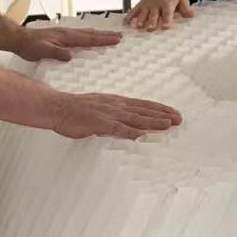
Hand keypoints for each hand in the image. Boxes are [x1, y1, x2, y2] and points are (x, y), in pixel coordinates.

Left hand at [14, 26, 122, 62]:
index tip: (117, 40)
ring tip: (109, 35)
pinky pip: (79, 35)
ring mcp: (64, 33)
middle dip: (106, 35)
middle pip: (91, 34)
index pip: (89, 39)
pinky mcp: (60, 36)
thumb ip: (57, 53)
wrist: (18, 38)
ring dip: (99, 34)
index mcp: (67, 37)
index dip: (104, 40)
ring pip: (86, 33)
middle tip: (120, 36)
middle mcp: (67, 33)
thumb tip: (71, 56)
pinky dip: (88, 35)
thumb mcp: (43, 51)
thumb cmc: (30, 46)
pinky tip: (88, 38)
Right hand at [52, 92, 182, 140]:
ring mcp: (108, 114)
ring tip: (168, 124)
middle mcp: (116, 106)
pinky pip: (118, 129)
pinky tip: (142, 135)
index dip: (159, 109)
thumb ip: (113, 116)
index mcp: (116, 102)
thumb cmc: (76, 110)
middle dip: (162, 115)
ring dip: (152, 122)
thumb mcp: (99, 109)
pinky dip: (131, 131)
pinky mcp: (99, 123)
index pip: (142, 105)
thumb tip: (126, 122)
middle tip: (179, 119)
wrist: (57, 107)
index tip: (173, 113)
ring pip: (135, 119)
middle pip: (143, 110)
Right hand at [125, 0, 193, 31]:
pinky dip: (129, 17)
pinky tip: (125, 23)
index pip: (167, 12)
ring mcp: (147, 5)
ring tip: (137, 27)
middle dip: (151, 21)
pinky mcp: (141, 5)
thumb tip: (191, 16)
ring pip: (143, 13)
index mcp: (167, 4)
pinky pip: (134, 11)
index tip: (166, 26)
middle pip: (154, 14)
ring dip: (140, 20)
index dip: (167, 19)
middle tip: (150, 28)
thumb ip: (186, 8)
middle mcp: (156, 5)